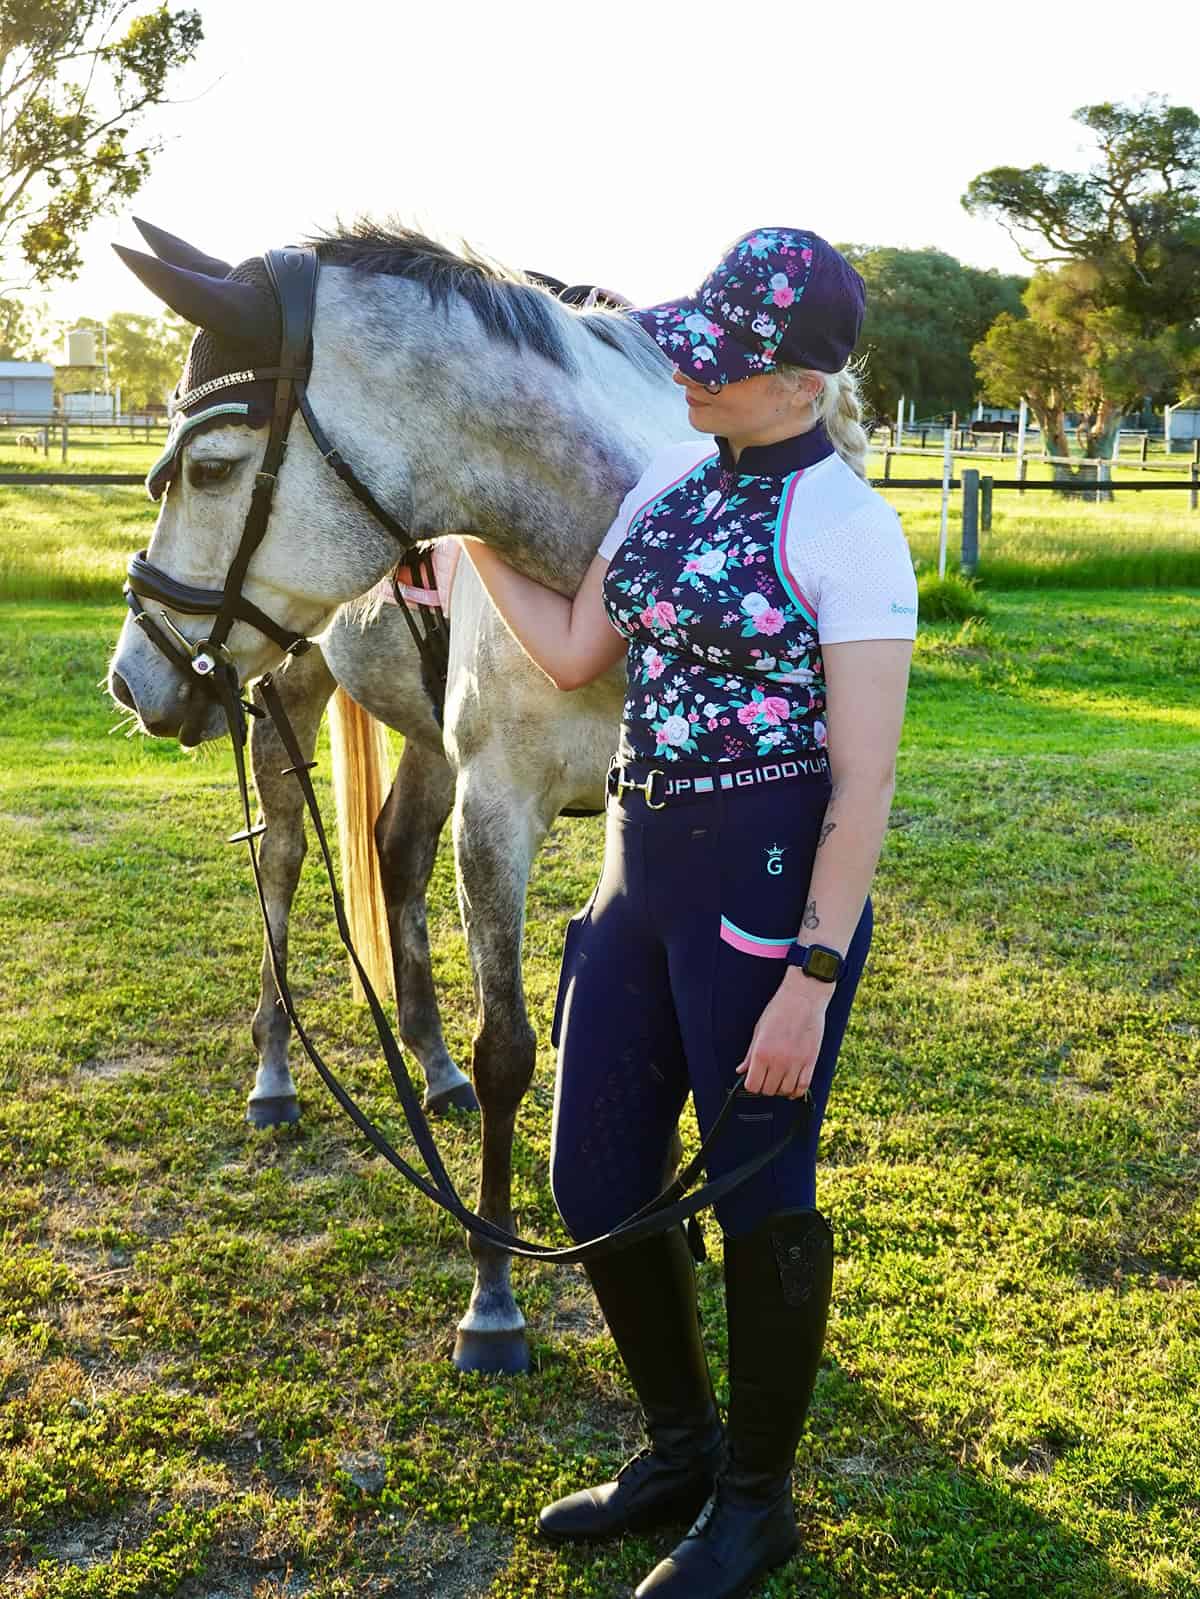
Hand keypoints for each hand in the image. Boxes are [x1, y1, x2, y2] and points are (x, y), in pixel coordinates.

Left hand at [735, 976, 829, 1098]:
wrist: (803, 997)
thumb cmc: (779, 1010)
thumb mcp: (758, 1030)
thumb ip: (750, 1054)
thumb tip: (741, 1070)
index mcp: (761, 1053)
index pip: (752, 1085)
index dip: (751, 1085)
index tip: (753, 1079)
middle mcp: (778, 1061)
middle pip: (768, 1090)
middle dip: (765, 1087)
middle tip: (766, 1078)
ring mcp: (796, 1063)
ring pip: (786, 1091)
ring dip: (781, 1089)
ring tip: (779, 1080)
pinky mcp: (811, 1061)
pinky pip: (803, 1087)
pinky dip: (797, 1091)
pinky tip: (792, 1087)